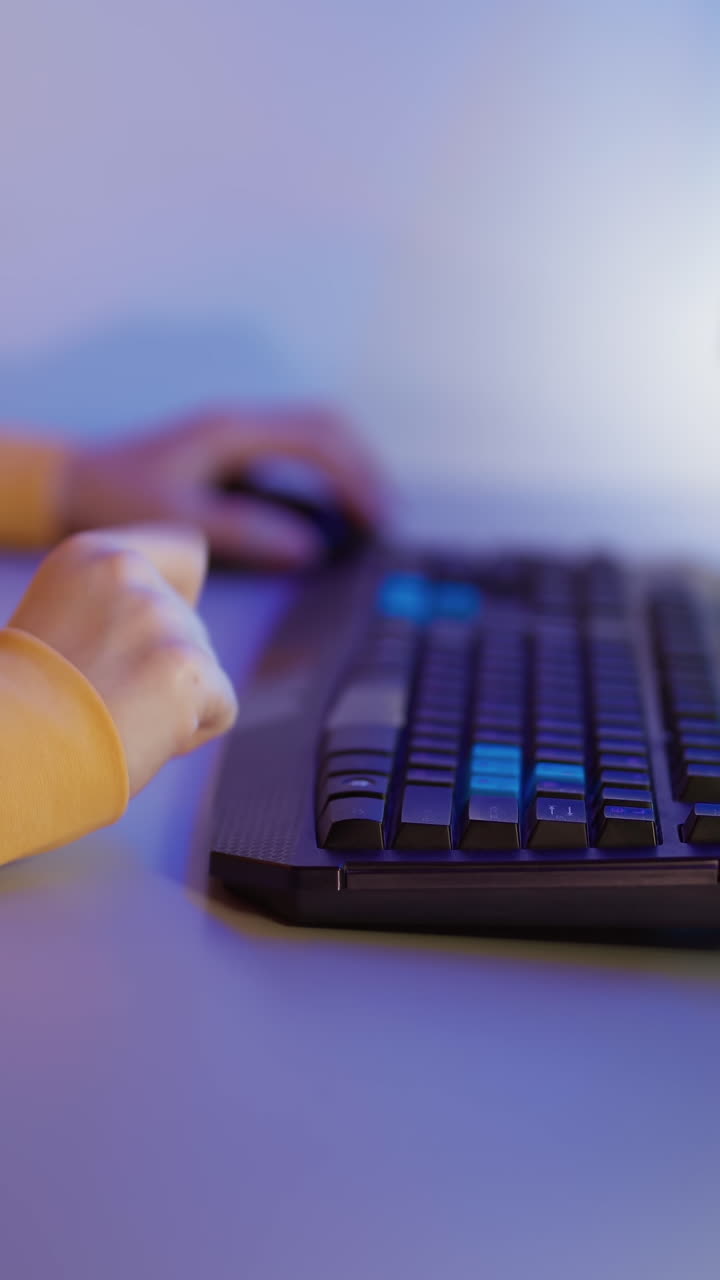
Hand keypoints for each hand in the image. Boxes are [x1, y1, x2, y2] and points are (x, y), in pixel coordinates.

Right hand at [10, 526, 237, 795]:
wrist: (9, 753)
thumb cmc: (22, 709)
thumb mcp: (58, 631)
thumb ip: (115, 616)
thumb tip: (171, 642)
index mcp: (89, 556)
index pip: (186, 553)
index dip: (183, 596)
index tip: (149, 639)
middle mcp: (130, 573)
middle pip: (192, 627)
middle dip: (163, 671)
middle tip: (100, 701)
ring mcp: (163, 617)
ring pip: (203, 672)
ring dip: (170, 706)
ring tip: (109, 720)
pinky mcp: (191, 668)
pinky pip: (219, 710)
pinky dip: (187, 736)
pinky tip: (136, 739)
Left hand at [58, 408, 383, 567]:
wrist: (78, 480)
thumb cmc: (121, 498)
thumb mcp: (183, 520)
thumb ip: (248, 532)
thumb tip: (311, 548)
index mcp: (233, 430)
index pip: (318, 439)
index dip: (356, 477)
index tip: (376, 518)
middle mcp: (242, 422)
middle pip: (328, 426)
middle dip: (364, 468)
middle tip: (385, 518)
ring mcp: (240, 432)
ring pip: (316, 433)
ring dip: (349, 468)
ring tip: (370, 514)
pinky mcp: (236, 449)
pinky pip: (297, 450)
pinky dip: (325, 474)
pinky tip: (332, 509)